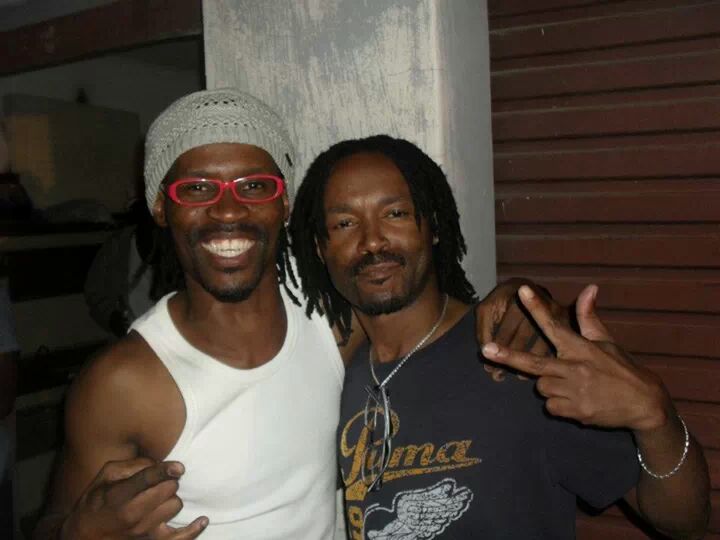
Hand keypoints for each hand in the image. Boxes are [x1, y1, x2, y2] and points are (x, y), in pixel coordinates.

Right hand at [62, 458, 207, 538]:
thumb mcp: (105, 477)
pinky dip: (193, 529)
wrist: (85, 536)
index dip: (165, 471)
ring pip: (175, 506)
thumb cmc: (97, 501)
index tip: (179, 467)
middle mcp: (132, 515)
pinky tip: (202, 520)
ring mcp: (144, 532)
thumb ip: (131, 466)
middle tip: (160, 482)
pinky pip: (180, 538)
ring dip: (172, 499)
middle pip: (168, 490)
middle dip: (168, 481)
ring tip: (161, 499)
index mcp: (119, 496)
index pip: (146, 480)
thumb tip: (156, 463)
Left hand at [482, 284, 670, 430]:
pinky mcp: (575, 411)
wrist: (644, 404)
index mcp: (581, 348)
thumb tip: (589, 288)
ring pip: (541, 386)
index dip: (537, 307)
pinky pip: (551, 406)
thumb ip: (589, 317)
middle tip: (486, 350)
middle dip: (508, 356)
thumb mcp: (607, 341)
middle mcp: (575, 368)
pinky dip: (558, 405)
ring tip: (573, 384)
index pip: (554, 325)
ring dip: (549, 385)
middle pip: (534, 363)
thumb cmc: (621, 368)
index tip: (522, 291)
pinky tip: (577, 401)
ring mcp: (574, 391)